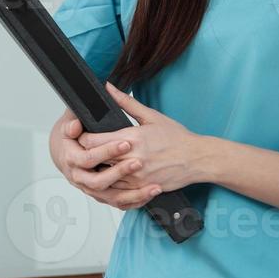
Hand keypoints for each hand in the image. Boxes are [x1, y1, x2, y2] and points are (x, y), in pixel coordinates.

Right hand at [48, 109, 160, 210]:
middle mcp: (80, 178)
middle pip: (99, 182)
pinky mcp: (102, 196)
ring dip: (134, 194)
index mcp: (72, 160)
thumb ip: (72, 124)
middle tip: (139, 162)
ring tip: (154, 186)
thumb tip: (75, 125)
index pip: (89, 158)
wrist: (66, 154)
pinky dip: (136, 201)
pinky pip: (120, 203)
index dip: (107, 151)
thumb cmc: (71, 138)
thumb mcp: (68, 126)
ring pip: (112, 197)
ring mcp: (91, 189)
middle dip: (120, 173)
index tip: (126, 143)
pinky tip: (150, 194)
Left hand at [74, 85, 206, 195]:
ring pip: (103, 177)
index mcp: (132, 138)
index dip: (83, 138)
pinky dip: (110, 182)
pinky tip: (109, 175)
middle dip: (87, 154)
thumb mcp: (151, 116)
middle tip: (83, 149)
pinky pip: (116, 190)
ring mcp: (136, 176)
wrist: (197, 159)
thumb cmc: (177, 137)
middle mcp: (132, 159)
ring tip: (94, 163)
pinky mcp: (141, 188)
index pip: (93, 141)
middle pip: (95, 159)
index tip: (81, 134)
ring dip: (97, 170)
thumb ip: (126, 102)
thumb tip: (109, 87)